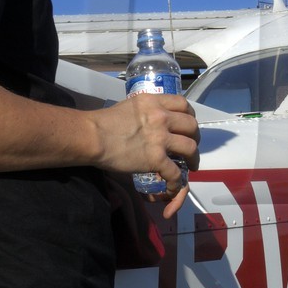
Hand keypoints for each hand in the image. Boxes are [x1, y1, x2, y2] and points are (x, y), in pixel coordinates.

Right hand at [93, 92, 199, 217]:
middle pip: (192, 126)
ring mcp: (160, 138)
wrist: (91, 136)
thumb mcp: (130, 105)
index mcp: (155, 102)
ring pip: (190, 148)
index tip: (188, 125)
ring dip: (194, 158)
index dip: (190, 115)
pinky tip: (172, 185)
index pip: (183, 104)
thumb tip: (149, 120)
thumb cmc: (103, 122)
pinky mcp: (155, 158)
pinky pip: (175, 172)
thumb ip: (145, 110)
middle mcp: (162, 117)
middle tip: (190, 147)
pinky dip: (176, 182)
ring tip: (191, 165)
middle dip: (195, 137)